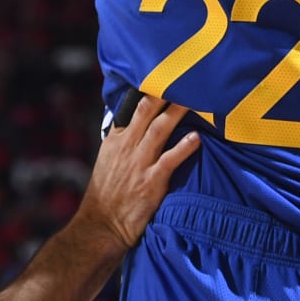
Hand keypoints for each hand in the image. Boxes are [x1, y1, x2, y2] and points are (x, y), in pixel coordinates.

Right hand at [76, 91, 201, 249]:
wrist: (101, 225)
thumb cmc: (108, 193)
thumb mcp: (109, 160)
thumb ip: (123, 139)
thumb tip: (136, 120)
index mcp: (116, 139)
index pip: (133, 107)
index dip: (150, 90)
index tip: (166, 75)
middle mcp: (127, 147)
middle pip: (147, 111)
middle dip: (165, 92)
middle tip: (183, 77)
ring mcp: (139, 163)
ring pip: (160, 129)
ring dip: (177, 112)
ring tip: (194, 98)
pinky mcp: (151, 182)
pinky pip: (170, 160)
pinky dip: (184, 148)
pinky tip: (197, 137)